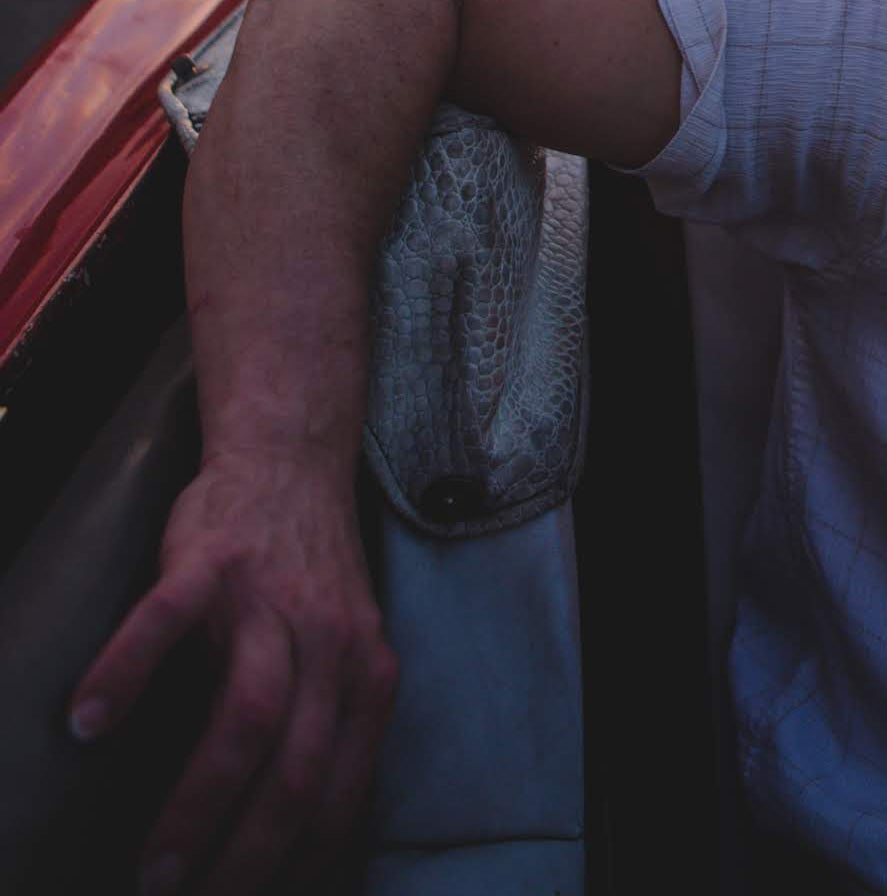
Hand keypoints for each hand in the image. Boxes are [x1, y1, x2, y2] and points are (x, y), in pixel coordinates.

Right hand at [67, 452, 398, 895]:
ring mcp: (270, 599)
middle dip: (244, 854)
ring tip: (154, 865)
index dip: (296, 860)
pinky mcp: (215, 560)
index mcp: (367, 672)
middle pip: (296, 768)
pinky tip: (88, 722)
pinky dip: (128, 672)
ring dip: (198, 800)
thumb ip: (339, 724)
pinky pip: (168, 621)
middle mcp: (330, 641)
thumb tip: (322, 836)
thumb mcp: (351, 647)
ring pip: (247, 714)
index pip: (338, 789)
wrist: (293, 460)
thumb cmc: (313, 573)